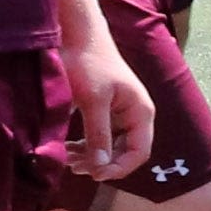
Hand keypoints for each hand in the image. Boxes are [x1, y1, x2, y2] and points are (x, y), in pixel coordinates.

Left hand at [59, 35, 155, 183]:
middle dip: (102, 163)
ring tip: (68, 160)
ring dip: (92, 157)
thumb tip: (99, 165)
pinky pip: (99, 136)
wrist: (78, 35)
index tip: (94, 174)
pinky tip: (68, 149)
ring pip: (110, 146)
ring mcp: (120, 113)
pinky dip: (85, 146)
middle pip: (125, 152)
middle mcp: (135, 115)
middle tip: (76, 169)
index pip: (139, 152)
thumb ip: (98, 132)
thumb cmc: (89, 63)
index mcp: (141, 112)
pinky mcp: (104, 110)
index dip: (119, 168)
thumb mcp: (93, 100)